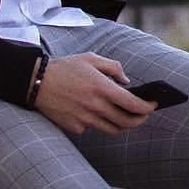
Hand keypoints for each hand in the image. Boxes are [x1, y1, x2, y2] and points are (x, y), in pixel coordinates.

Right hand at [33, 52, 156, 135]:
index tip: (152, 105)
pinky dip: (98, 123)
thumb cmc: (65, 68)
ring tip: (125, 118)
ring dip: (123, 125)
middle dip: (139, 120)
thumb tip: (126, 82)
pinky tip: (95, 113)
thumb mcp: (90, 58)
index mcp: (101, 87)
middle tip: (142, 115)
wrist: (36, 82)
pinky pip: (93, 128)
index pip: (133, 104)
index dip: (147, 107)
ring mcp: (85, 119)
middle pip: (126, 122)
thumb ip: (113, 67)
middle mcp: (95, 106)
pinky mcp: (75, 127)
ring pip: (112, 130)